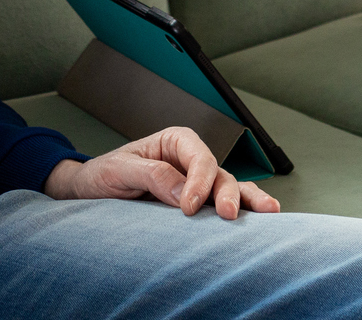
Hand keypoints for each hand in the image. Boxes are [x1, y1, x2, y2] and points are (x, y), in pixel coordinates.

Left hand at [43, 128, 280, 219]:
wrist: (92, 194)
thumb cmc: (103, 175)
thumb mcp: (119, 170)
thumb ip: (151, 175)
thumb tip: (183, 192)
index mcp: (175, 142)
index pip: (199, 158)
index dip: (199, 182)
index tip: (188, 208)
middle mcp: (192, 161)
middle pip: (220, 174)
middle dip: (228, 193)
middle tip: (228, 216)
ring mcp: (198, 185)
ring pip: (230, 189)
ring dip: (249, 201)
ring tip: (269, 213)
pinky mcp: (199, 207)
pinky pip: (223, 206)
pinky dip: (244, 211)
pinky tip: (262, 220)